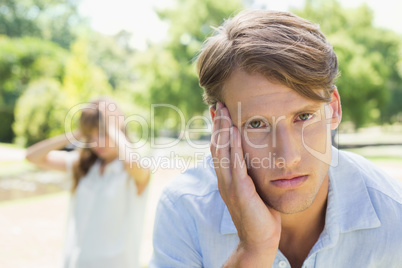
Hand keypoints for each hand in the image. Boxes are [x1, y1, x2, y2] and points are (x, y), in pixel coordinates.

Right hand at [211, 102, 280, 264]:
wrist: (259, 240)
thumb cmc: (259, 215)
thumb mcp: (253, 190)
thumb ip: (249, 174)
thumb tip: (253, 159)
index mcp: (227, 179)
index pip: (219, 149)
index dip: (219, 130)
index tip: (221, 112)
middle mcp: (224, 179)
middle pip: (217, 146)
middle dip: (218, 124)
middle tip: (219, 104)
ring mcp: (229, 185)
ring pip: (222, 151)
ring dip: (223, 129)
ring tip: (225, 110)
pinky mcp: (239, 190)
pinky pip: (235, 163)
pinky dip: (233, 146)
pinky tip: (234, 131)